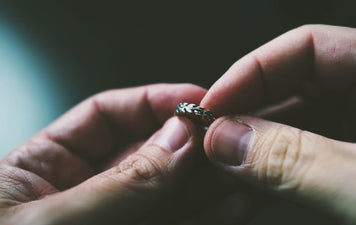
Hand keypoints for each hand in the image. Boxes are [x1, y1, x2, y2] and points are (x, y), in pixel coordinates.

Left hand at [0, 84, 256, 224]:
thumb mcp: (50, 224)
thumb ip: (121, 182)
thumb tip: (178, 137)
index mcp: (41, 171)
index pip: (105, 116)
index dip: (153, 102)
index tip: (197, 101)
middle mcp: (83, 196)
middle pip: (148, 154)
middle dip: (193, 145)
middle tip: (233, 137)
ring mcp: (116, 224)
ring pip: (171, 195)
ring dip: (211, 182)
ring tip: (247, 168)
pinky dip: (211, 217)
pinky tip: (237, 203)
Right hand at [201, 25, 355, 224]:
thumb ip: (298, 163)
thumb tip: (225, 140)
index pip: (309, 48)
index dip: (253, 70)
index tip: (214, 103)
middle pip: (295, 87)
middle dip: (248, 112)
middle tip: (210, 141)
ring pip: (296, 126)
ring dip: (255, 145)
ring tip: (221, 166)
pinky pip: (306, 158)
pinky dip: (274, 171)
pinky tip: (249, 182)